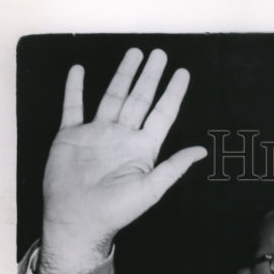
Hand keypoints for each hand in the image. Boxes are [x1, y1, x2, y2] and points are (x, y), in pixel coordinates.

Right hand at [39, 48, 206, 273]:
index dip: (173, 93)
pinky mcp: (71, 136)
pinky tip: (79, 70)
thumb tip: (202, 151)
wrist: (79, 219)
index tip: (183, 73)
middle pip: (139, 99)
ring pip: (112, 97)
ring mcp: (96, 134)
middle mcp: (121, 137)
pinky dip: (74, 89)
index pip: (162, 114)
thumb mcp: (152, 189)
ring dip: (122, 75)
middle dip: (150, 76)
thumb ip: (174, 167)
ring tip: (134, 53)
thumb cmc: (117, 210)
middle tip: (160, 53)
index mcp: (142, 148)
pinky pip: (74, 107)